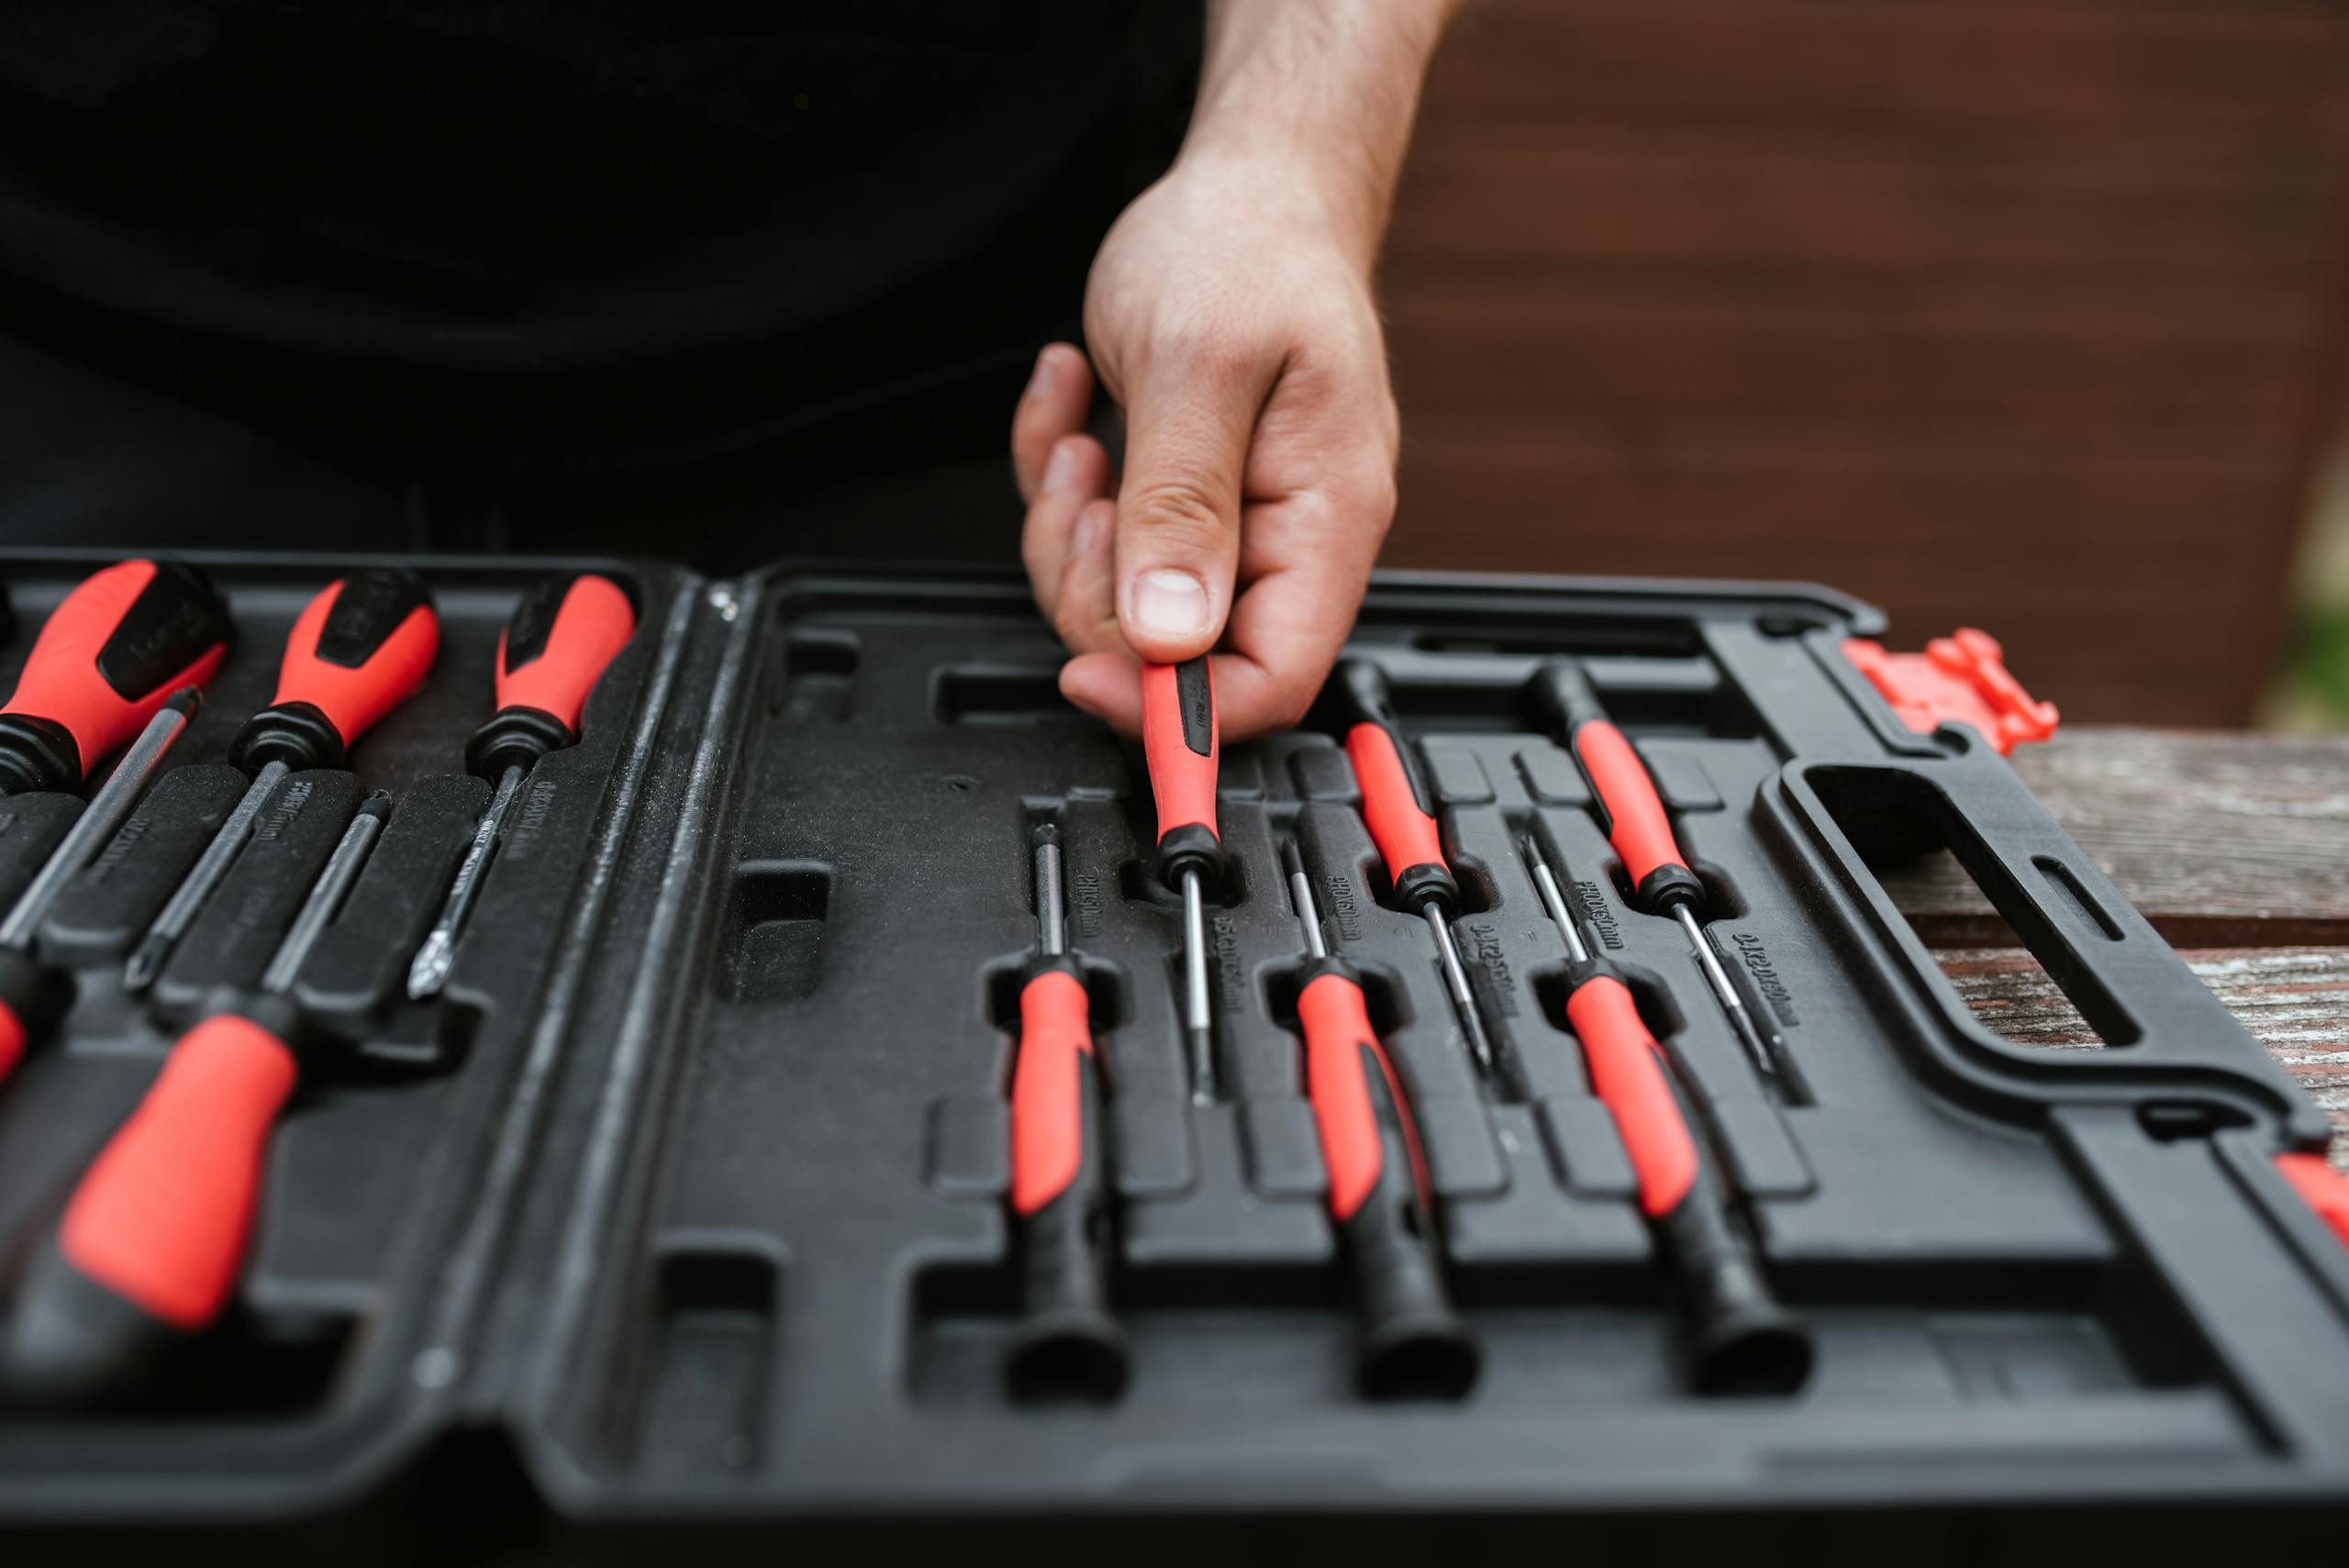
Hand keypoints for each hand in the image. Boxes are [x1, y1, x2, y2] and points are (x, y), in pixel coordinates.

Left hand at [1011, 150, 1398, 738]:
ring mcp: (1234, 522)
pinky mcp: (1183, 499)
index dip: (1181, 705)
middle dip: (1097, 589)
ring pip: (1125, 604)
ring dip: (1069, 528)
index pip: (1276, 680)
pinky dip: (1062, 479)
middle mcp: (1286, 537)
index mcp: (1324, 520)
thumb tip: (1173, 637)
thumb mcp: (1198, 368)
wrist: (1250, 183)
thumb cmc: (1247, 248)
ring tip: (1080, 436)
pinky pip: (1101, 541)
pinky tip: (1074, 401)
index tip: (1092, 673)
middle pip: (1182, 654)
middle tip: (1084, 494)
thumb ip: (1182, 507)